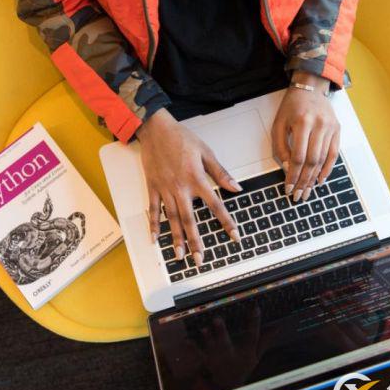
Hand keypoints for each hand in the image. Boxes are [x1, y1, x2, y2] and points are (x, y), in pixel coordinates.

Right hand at [137, 108, 240, 265]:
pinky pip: (153, 210)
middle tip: (200, 259)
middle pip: (190, 220)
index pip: (216, 205)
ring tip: (180, 256)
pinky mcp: (153, 188)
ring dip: (176, 239)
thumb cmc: (181, 138)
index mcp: (197, 179)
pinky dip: (154, 225)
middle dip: (196, 241)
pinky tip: (156, 240)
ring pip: (173, 219)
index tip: (234, 236)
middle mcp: (180, 188)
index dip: (226, 222)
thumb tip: (236, 188)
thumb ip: (220, 172)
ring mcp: (165, 189)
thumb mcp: (206, 152)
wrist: (155, 129)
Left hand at [271, 72, 339, 201]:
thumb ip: (280, 147)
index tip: (289, 187)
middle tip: (298, 195)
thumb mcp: (278, 124)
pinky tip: (320, 180)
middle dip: (304, 181)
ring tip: (307, 191)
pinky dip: (327, 169)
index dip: (293, 175)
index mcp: (303, 122)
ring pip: (323, 159)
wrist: (310, 88)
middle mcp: (320, 125)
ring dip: (314, 178)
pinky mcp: (337, 130)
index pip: (298, 156)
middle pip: (312, 161)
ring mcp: (331, 128)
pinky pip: (333, 154)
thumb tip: (287, 168)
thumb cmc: (292, 106)